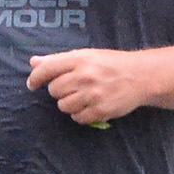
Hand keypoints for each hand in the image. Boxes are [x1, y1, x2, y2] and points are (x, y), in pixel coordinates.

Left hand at [27, 48, 149, 124]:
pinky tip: (90, 106)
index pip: (47, 69)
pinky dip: (81, 115)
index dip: (35, 78)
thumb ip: (59, 60)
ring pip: (63, 106)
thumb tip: (34, 62)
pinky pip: (77, 118)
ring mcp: (93, 94)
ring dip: (69, 104)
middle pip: (54, 90)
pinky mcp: (101, 110)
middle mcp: (85, 76)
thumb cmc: (110, 64)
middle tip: (73, 87)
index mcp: (79, 59)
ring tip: (83, 97)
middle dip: (60, 91)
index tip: (32, 84)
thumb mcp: (86, 55)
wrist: (141, 76)